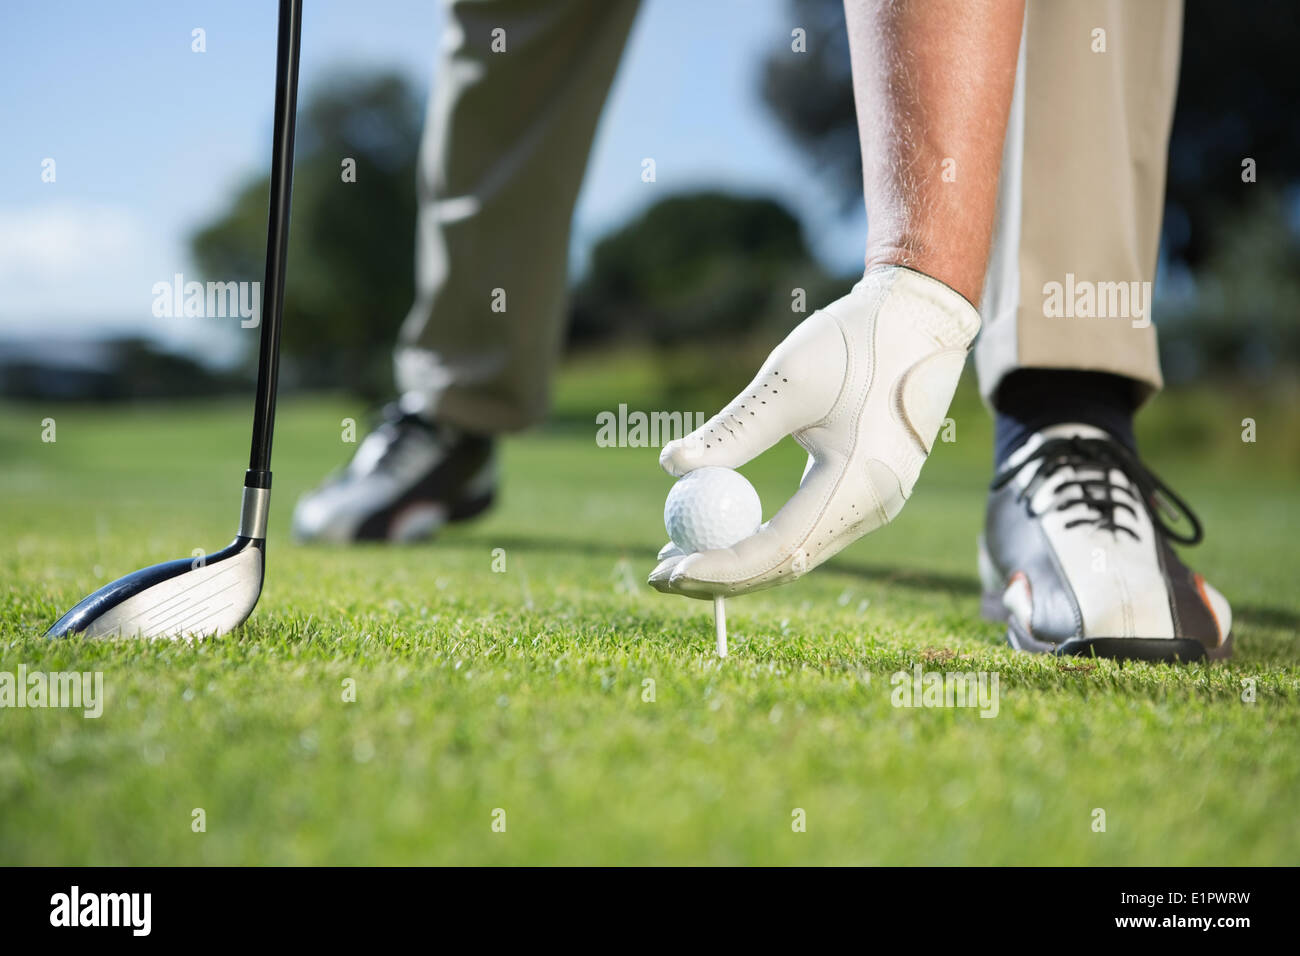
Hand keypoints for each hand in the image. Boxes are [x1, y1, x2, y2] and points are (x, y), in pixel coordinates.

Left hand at [649, 266, 979, 598]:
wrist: (922, 320)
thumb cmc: (857, 340)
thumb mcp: (786, 380)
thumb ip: (733, 429)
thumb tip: (672, 465)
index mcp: (857, 483)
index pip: (778, 549)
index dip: (720, 566)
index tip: (668, 571)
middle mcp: (871, 507)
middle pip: (785, 565)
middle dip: (720, 577)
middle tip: (659, 576)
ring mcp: (873, 504)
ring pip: (796, 553)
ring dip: (737, 562)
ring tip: (675, 555)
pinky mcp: (867, 492)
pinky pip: (807, 531)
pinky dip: (761, 538)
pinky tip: (720, 529)